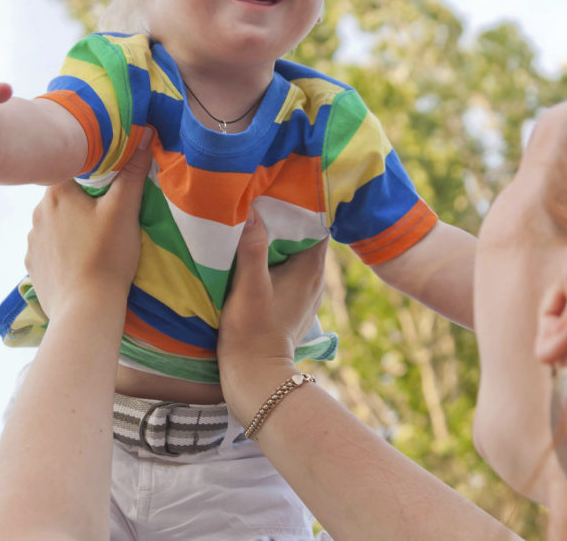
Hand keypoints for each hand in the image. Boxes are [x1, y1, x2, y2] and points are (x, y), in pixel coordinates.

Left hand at [23, 129, 153, 320]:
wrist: (85, 308)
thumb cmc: (107, 255)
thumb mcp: (125, 210)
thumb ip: (133, 172)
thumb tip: (145, 133)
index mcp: (57, 193)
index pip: (70, 168)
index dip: (90, 171)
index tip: (107, 181)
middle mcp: (38, 213)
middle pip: (62, 196)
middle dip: (81, 201)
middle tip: (107, 213)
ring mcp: (32, 242)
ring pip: (54, 223)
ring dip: (70, 226)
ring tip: (94, 240)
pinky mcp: (33, 266)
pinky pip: (48, 248)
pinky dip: (62, 250)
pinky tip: (80, 260)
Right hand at [218, 210, 326, 416]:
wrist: (255, 379)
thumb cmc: (251, 333)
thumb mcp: (249, 287)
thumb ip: (251, 249)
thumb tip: (252, 210)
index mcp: (311, 269)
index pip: (317, 223)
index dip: (302, 204)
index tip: (280, 187)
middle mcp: (315, 280)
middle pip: (306, 236)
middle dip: (286, 218)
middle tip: (262, 197)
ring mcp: (306, 295)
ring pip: (296, 254)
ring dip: (279, 239)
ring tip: (255, 221)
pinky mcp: (293, 306)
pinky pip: (288, 271)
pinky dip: (275, 259)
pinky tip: (254, 255)